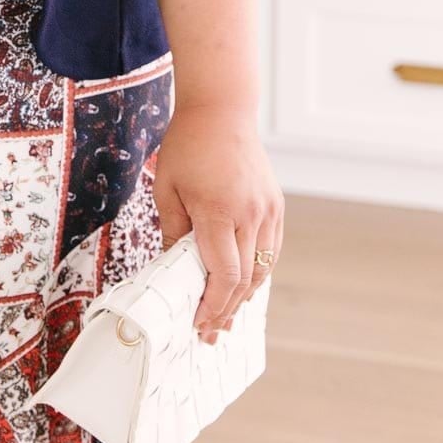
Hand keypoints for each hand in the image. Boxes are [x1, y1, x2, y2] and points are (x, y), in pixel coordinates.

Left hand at [152, 102, 284, 345]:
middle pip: (244, 279)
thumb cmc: (188, 146)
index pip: (223, 274)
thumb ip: (174, 231)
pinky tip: (243, 286)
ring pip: (262, 268)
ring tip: (226, 316)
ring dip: (244, 296)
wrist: (222, 111)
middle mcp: (250, 214)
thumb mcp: (167, 188)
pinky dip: (258, 272)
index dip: (212, 304)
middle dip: (226, 309)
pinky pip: (270, 250)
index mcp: (218, 211)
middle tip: (211, 331)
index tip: (199, 323)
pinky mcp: (275, 205)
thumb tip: (175, 269)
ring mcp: (268, 210)